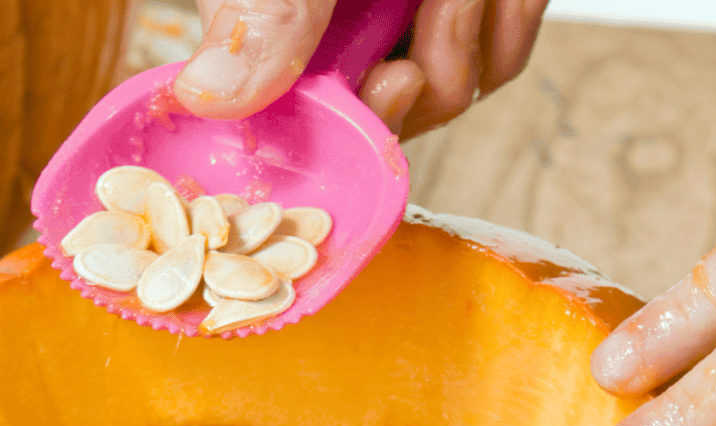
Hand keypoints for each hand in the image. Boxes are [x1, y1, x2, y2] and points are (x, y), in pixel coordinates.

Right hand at [171, 0, 546, 137]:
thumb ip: (262, 7)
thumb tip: (209, 93)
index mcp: (283, 18)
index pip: (310, 114)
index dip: (351, 123)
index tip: (390, 84)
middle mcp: (344, 25)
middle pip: (388, 113)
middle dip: (422, 78)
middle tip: (432, 14)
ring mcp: (407, 15)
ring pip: (449, 92)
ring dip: (469, 41)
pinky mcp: (466, 9)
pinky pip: (497, 55)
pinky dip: (506, 23)